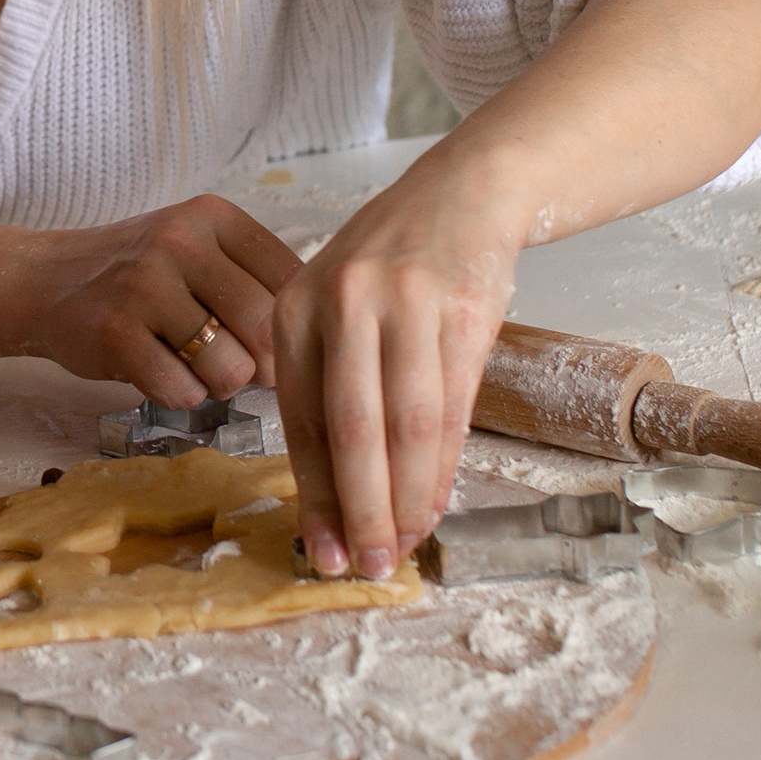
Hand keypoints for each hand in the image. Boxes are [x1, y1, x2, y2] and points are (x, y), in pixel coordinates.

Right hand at [16, 196, 300, 405]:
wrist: (45, 280)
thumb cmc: (139, 276)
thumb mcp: (197, 250)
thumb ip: (253, 283)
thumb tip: (308, 348)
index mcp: (214, 216)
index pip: (290, 281)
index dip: (289, 325)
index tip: (265, 340)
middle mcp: (181, 241)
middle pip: (265, 329)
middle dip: (259, 364)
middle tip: (235, 366)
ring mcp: (144, 285)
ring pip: (229, 368)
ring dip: (219, 385)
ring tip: (193, 367)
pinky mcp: (115, 332)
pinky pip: (182, 391)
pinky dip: (180, 395)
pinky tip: (159, 372)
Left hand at [268, 158, 521, 578]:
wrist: (465, 194)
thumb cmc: (391, 263)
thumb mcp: (336, 304)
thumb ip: (327, 382)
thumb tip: (334, 491)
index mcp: (295, 307)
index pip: (300, 419)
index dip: (312, 493)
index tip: (319, 548)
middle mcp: (345, 303)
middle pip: (352, 429)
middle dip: (357, 509)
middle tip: (363, 566)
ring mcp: (407, 305)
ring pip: (406, 427)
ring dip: (406, 499)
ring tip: (403, 547)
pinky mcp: (464, 313)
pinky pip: (453, 408)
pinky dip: (444, 466)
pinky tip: (436, 504)